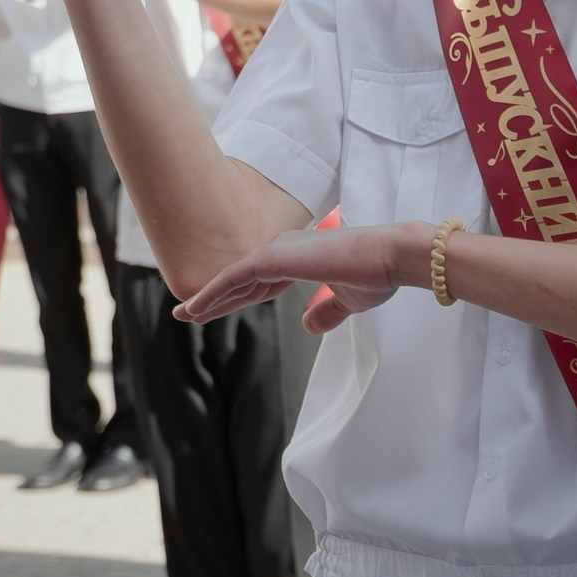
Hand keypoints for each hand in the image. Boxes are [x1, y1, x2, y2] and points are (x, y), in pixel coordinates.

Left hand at [173, 221, 426, 333]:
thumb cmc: (377, 275)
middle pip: (242, 280)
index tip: (218, 311)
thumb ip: (325, 312)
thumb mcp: (347, 301)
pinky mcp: (273, 259)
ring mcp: (277, 252)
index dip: (239, 297)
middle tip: (189, 313)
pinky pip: (233, 279)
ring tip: (184, 315)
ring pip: (233, 280)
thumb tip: (308, 326)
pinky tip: (194, 308)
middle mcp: (284, 249)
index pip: (261, 281)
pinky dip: (212, 293)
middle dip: (216, 298)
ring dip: (207, 298)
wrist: (392, 257)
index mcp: (301, 257)